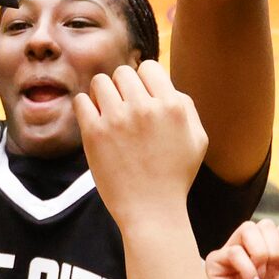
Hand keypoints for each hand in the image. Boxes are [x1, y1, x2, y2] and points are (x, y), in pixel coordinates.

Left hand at [77, 61, 206, 224]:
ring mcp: (117, 119)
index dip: (144, 80)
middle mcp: (145, 108)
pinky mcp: (94, 133)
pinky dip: (86, 108)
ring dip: (103, 95)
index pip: (149, 67)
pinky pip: (81, 101)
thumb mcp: (197, 139)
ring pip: (100, 82)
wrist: (151, 211)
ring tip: (108, 114)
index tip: (141, 98)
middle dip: (123, 88)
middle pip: (123, 72)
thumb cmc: (175, 176)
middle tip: (124, 110)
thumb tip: (165, 84)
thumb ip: (186, 106)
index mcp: (172, 106)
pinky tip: (95, 123)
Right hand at [205, 218, 278, 278]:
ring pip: (249, 228)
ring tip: (262, 275)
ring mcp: (233, 254)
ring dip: (261, 252)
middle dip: (277, 248)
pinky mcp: (217, 262)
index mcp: (271, 253)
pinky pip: (234, 251)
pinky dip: (247, 268)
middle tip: (276, 272)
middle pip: (267, 224)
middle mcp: (251, 250)